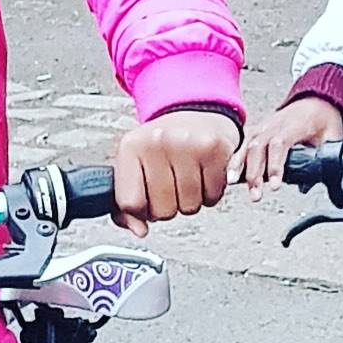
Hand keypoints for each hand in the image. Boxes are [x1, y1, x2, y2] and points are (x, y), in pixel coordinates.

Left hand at [113, 110, 238, 238]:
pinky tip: (204, 176)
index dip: (141, 211)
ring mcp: (187, 144)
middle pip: (162, 210)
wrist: (195, 112)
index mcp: (131, 147)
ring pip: (189, 207)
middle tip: (172, 186)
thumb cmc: (164, 143)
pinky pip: (213, 196)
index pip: (130, 203)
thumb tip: (139, 230)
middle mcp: (157, 142)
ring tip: (188, 179)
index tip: (148, 200)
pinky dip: (210, 194)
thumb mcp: (136, 164)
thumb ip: (127, 203)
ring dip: (191, 201)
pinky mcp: (214, 149)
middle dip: (169, 206)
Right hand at [233, 96, 342, 198]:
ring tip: (232, 183)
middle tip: (255, 194)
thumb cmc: (323, 118)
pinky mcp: (257, 130)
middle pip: (258, 147)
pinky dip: (235, 157)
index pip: (280, 144)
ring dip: (239, 165)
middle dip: (254, 172)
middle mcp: (274, 124)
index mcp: (294, 125)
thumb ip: (329, 157)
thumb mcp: (333, 136)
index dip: (275, 165)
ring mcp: (264, 126)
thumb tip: (319, 180)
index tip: (274, 186)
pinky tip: (229, 172)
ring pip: (247, 144)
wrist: (316, 100)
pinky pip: (242, 143)